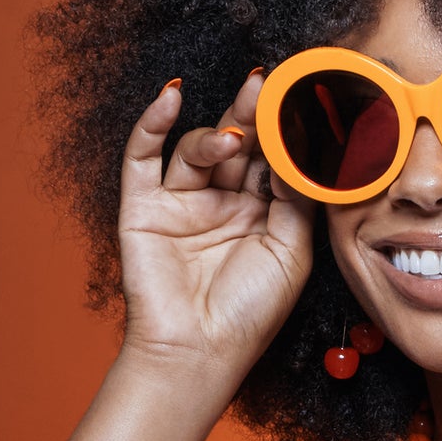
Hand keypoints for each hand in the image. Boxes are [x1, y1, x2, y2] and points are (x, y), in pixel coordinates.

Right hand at [114, 74, 314, 386]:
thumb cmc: (249, 314)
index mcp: (260, 213)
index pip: (272, 159)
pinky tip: (170, 97)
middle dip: (251, 115)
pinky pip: (142, 157)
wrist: (198, 353)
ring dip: (215, 135)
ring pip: (196, 150)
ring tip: (232, 140)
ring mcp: (181, 204)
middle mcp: (221, 203)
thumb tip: (299, 145)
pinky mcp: (142, 208)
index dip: (283, 130)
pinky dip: (153, 123)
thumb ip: (297, 197)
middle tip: (265, 87)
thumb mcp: (291, 252)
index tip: (298, 97)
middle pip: (237, 145)